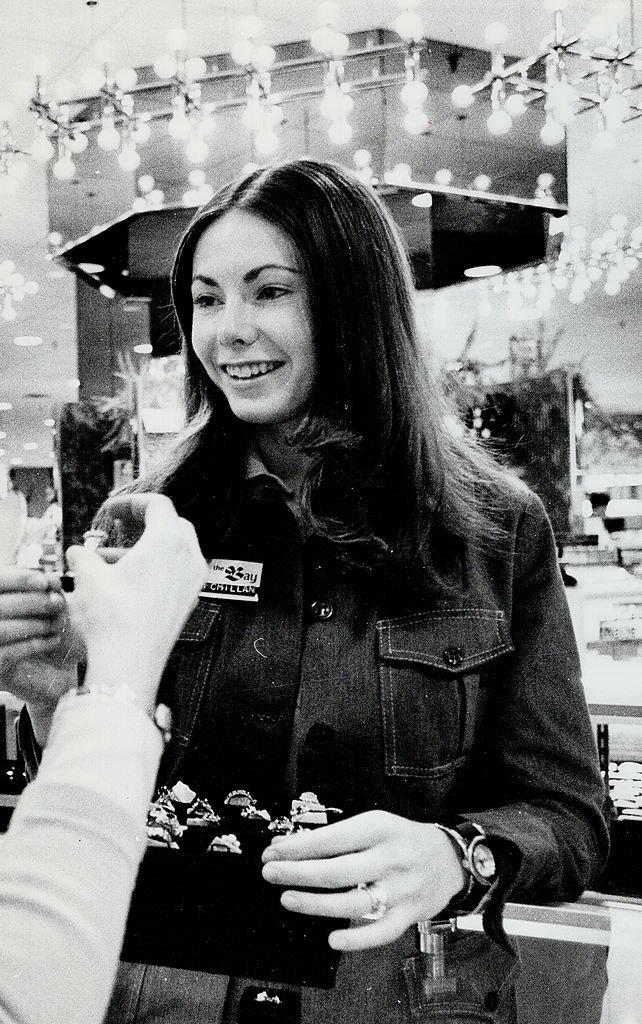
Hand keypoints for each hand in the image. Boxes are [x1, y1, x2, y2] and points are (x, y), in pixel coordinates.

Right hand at [0, 569, 77, 701]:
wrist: (54, 676)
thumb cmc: (48, 633)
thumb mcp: (44, 605)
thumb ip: (41, 587)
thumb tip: (56, 573)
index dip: (18, 579)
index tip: (45, 581)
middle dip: (31, 601)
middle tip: (59, 602)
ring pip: (2, 629)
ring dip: (34, 623)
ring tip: (58, 622)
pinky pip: (8, 654)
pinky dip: (33, 644)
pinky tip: (53, 640)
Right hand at [66, 494, 206, 712]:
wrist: (130, 662)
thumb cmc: (116, 620)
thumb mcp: (89, 576)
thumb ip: (83, 555)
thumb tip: (78, 553)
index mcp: (169, 541)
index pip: (157, 505)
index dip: (131, 503)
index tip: (113, 510)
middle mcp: (189, 558)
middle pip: (171, 525)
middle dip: (142, 524)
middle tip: (120, 526)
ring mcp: (193, 582)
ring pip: (173, 551)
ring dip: (144, 549)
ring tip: (111, 559)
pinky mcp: (189, 601)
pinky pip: (176, 573)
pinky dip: (154, 569)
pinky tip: (125, 580)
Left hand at [261, 810, 465, 951]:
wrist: (449, 857)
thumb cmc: (401, 839)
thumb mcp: (373, 824)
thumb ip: (335, 837)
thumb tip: (288, 847)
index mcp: (380, 828)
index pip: (332, 839)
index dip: (298, 848)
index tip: (272, 853)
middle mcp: (391, 858)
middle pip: (338, 871)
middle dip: (298, 873)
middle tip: (270, 873)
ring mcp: (401, 889)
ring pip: (354, 903)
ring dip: (316, 904)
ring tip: (287, 899)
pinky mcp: (409, 915)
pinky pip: (381, 932)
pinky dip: (357, 939)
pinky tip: (333, 939)